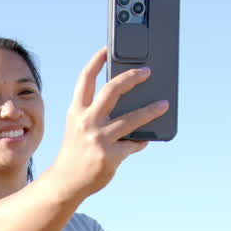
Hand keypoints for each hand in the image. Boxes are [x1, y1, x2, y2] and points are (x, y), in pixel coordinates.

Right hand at [45, 47, 169, 197]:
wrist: (66, 182)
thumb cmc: (75, 151)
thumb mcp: (78, 127)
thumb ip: (95, 113)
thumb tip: (128, 103)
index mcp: (76, 112)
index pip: (85, 80)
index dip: (96, 61)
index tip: (107, 48)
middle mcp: (86, 122)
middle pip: (111, 91)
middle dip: (131, 78)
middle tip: (147, 72)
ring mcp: (98, 139)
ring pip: (131, 119)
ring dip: (151, 110)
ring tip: (164, 105)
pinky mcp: (110, 156)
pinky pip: (133, 144)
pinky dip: (139, 142)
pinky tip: (143, 140)